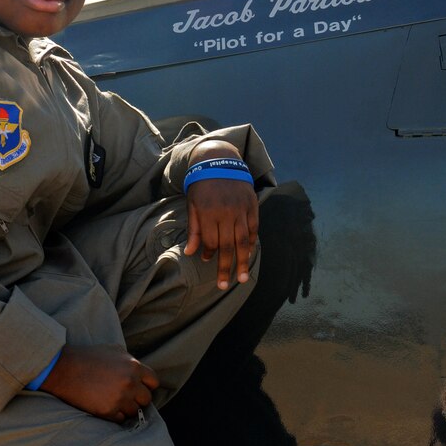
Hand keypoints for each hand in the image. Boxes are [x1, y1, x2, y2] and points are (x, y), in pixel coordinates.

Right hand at [40, 345, 158, 422]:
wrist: (64, 369)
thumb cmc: (88, 357)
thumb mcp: (113, 350)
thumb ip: (130, 360)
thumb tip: (140, 372)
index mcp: (133, 366)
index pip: (154, 382)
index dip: (146, 385)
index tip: (138, 387)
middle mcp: (130, 383)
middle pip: (146, 399)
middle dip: (137, 398)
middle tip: (125, 396)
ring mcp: (120, 398)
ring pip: (134, 411)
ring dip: (126, 408)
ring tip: (113, 401)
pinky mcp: (108, 411)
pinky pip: (120, 419)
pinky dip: (115, 415)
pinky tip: (105, 406)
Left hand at [183, 141, 258, 289]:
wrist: (219, 160)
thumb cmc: (201, 185)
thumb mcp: (192, 204)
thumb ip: (194, 229)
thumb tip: (191, 253)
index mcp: (209, 212)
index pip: (211, 241)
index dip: (209, 253)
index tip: (207, 261)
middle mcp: (227, 212)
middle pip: (228, 246)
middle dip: (226, 267)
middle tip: (225, 285)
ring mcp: (242, 209)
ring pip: (243, 240)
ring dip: (242, 261)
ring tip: (242, 278)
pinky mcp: (252, 205)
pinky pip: (253, 228)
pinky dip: (251, 242)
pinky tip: (248, 254)